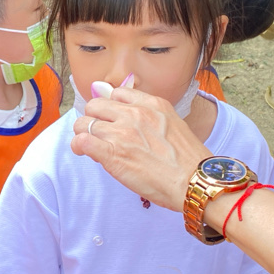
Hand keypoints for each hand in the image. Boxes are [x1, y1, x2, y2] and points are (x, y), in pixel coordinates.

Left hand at [70, 87, 210, 210]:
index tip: (112, 119)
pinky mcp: (112, 154)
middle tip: (98, 133)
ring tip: (89, 145)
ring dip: (83, 134)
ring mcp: (122, 133)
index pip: (117, 93)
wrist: (194, 181)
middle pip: (95, 105)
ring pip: (84, 123)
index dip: (110, 107)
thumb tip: (129, 118)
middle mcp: (135, 114)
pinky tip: (83, 151)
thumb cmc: (187, 160)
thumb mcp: (173, 124)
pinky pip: (82, 141)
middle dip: (93, 118)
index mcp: (152, 104)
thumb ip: (150, 116)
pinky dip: (78, 146)